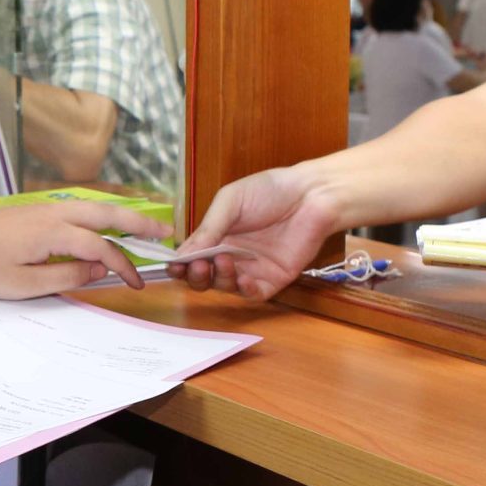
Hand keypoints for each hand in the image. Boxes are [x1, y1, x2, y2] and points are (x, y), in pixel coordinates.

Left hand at [0, 200, 158, 295]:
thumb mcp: (25, 284)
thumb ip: (66, 277)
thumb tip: (99, 272)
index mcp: (54, 232)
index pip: (102, 248)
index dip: (123, 266)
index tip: (136, 284)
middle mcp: (55, 212)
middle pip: (107, 213)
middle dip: (139, 222)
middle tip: (166, 231)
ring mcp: (46, 207)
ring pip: (95, 205)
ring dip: (123, 213)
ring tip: (146, 223)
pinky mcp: (38, 209)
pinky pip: (80, 206)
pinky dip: (102, 211)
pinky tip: (109, 220)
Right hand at [174, 165, 340, 299]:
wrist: (311, 195)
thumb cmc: (271, 190)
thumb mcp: (231, 201)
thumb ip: (208, 227)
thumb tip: (183, 253)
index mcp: (218, 235)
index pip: (192, 256)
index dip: (181, 264)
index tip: (173, 266)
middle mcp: (231, 254)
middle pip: (204, 276)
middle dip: (196, 275)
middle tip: (197, 266)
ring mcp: (251, 269)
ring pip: (225, 287)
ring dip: (219, 279)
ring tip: (224, 261)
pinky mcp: (273, 279)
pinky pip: (253, 295)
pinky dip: (245, 291)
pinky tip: (243, 280)